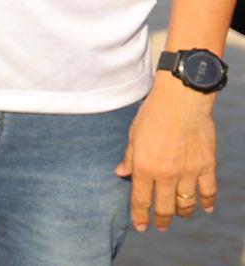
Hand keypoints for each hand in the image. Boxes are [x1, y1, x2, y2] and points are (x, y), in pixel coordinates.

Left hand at [117, 76, 218, 231]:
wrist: (181, 102)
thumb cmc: (152, 116)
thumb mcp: (133, 136)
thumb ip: (129, 158)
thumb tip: (121, 173)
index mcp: (145, 168)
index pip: (141, 200)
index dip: (140, 216)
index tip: (141, 227)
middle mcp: (167, 174)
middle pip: (164, 207)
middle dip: (161, 220)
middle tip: (160, 226)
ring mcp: (189, 172)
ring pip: (186, 203)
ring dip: (182, 212)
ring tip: (178, 215)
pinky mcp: (206, 166)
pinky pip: (208, 191)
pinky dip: (207, 202)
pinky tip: (205, 208)